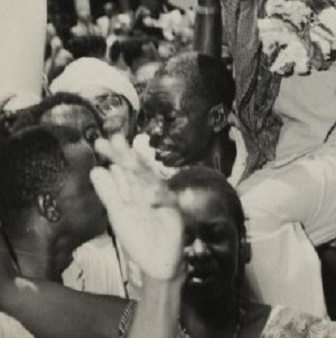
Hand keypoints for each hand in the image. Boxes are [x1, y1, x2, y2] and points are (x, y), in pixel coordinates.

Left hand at [91, 135, 182, 281]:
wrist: (157, 262)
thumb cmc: (138, 236)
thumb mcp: (119, 214)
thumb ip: (109, 193)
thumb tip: (96, 169)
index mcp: (133, 189)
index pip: (123, 168)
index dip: (113, 155)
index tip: (100, 142)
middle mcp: (147, 189)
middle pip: (137, 168)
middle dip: (125, 154)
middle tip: (114, 139)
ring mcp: (162, 198)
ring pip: (151, 180)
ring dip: (142, 170)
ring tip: (128, 159)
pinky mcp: (174, 210)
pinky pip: (168, 201)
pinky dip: (161, 198)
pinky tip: (150, 195)